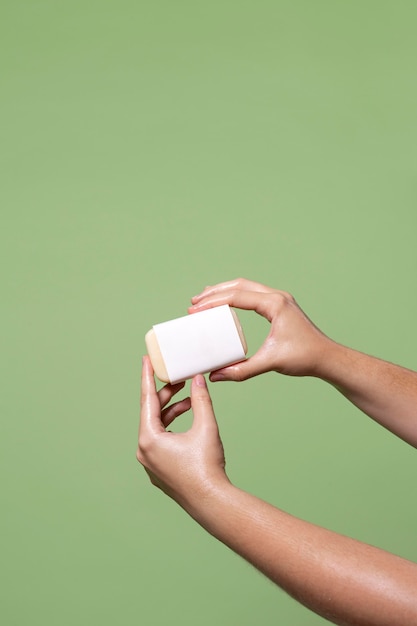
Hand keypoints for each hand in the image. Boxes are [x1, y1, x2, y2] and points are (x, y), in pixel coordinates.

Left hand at [137, 356, 227, 507]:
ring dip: (172, 411)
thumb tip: (198, 379)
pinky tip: (188, 421)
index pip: (147, 400)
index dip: (147, 377)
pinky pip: (160, 442)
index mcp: (149, 439)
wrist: (212, 502)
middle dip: (166, 395)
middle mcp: (144, 451)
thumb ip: (200, 400)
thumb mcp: (205, 426)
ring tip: (190, 400)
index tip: (145, 360)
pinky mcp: (159, 471)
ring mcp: (150, 463)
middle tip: (178, 378)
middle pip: (151, 414)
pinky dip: (172, 428)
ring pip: (157, 428)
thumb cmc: (207, 466)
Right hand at [189, 278, 331, 380]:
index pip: (237, 297)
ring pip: (246, 287)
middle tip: (194, 303)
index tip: (195, 310)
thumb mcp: (270, 363)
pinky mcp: (280, 306)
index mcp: (275, 304)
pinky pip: (253, 294)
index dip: (213, 302)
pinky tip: (226, 303)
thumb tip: (215, 376)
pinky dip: (236, 295)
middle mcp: (277, 296)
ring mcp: (279, 299)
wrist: (327, 357)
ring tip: (204, 299)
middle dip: (214, 292)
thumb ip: (241, 371)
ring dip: (224, 291)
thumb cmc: (304, 357)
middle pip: (239, 286)